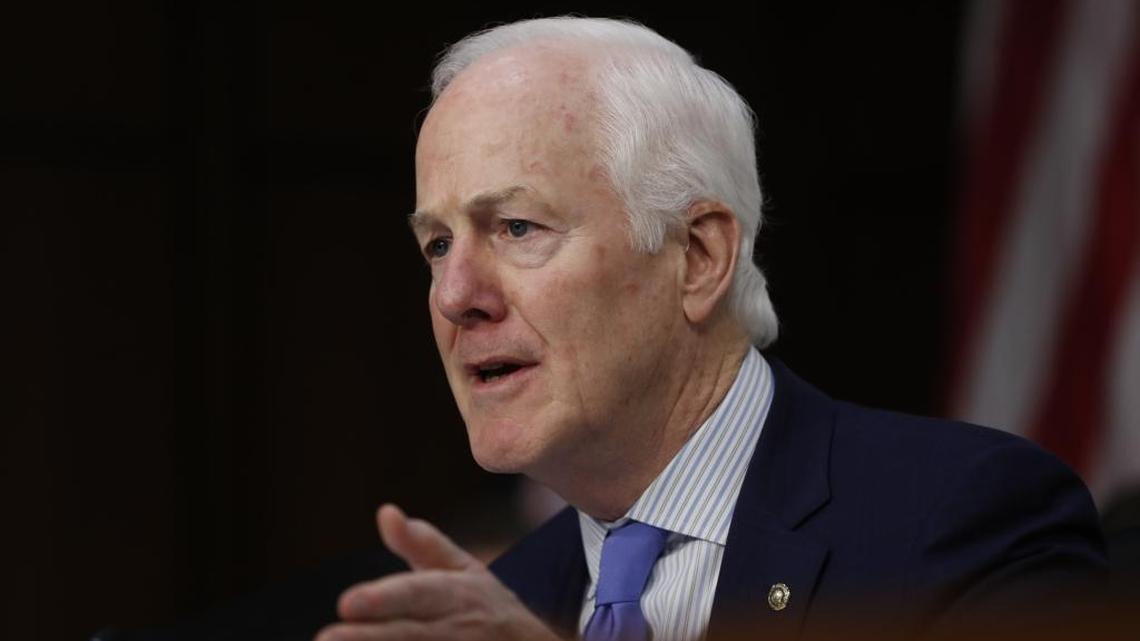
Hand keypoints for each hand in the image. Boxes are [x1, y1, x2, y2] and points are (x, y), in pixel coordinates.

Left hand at [315, 504, 561, 640]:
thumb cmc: (489, 608)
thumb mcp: (463, 570)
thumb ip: (421, 544)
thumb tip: (384, 512)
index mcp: (459, 594)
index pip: (418, 593)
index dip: (384, 599)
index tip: (346, 603)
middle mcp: (462, 629)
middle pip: (411, 635)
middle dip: (368, 639)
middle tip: (324, 639)